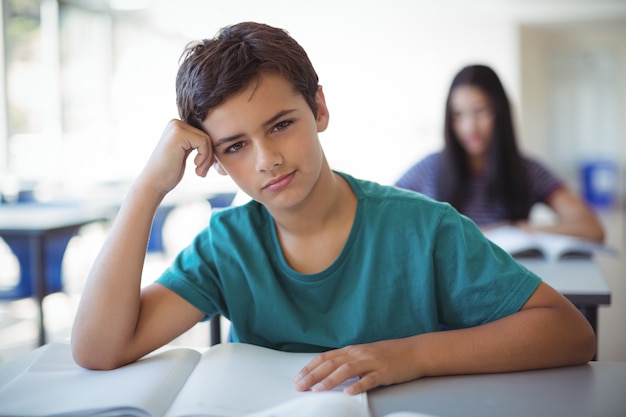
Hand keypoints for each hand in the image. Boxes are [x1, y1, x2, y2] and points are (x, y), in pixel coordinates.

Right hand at [138, 119, 214, 195]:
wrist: (154, 183)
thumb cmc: (169, 172)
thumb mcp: (184, 152)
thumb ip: (194, 143)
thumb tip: (216, 139)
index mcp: (176, 126)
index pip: (203, 134)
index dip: (208, 152)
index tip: (203, 167)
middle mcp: (175, 123)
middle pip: (206, 136)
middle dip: (208, 156)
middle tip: (202, 172)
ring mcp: (176, 127)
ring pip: (207, 139)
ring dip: (207, 159)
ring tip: (200, 172)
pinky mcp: (179, 134)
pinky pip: (204, 142)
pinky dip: (204, 158)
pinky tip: (196, 168)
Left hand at [294, 339, 420, 394]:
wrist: (414, 351)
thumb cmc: (389, 355)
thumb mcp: (365, 355)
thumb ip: (348, 362)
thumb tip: (329, 372)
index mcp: (352, 350)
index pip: (326, 357)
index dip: (311, 367)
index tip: (298, 377)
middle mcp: (359, 354)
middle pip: (331, 363)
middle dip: (313, 375)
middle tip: (300, 386)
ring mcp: (371, 362)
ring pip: (346, 370)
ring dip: (330, 380)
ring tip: (318, 390)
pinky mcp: (384, 372)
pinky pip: (369, 379)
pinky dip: (358, 385)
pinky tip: (348, 392)